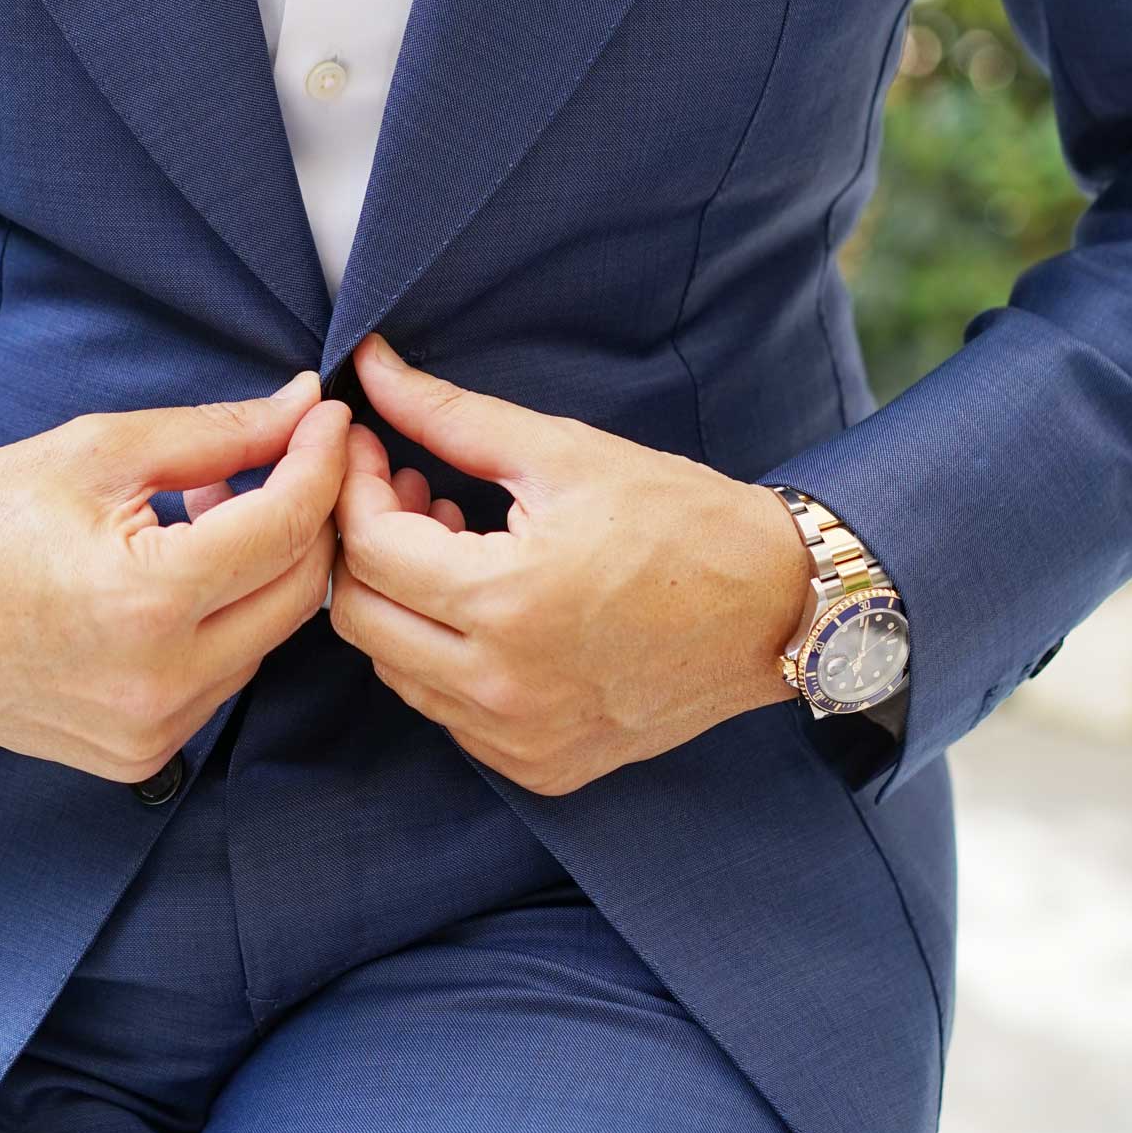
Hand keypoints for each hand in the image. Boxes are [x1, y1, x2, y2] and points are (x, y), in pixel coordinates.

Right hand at [0, 372, 348, 785]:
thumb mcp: (98, 451)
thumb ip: (216, 433)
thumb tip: (303, 407)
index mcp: (147, 601)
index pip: (285, 525)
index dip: (320, 460)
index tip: (328, 417)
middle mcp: (159, 682)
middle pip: (299, 590)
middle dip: (308, 515)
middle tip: (285, 456)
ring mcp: (151, 731)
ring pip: (268, 637)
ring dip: (263, 568)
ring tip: (208, 507)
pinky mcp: (141, 755)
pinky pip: (224, 677)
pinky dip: (225, 619)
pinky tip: (181, 571)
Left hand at [327, 334, 811, 795]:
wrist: (776, 607)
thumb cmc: (680, 519)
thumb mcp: (562, 453)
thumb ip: (449, 415)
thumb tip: (370, 366)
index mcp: (507, 603)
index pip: (370, 548)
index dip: (355, 486)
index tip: (373, 447)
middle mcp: (504, 688)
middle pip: (362, 618)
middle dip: (365, 545)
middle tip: (407, 490)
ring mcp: (521, 739)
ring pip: (396, 670)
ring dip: (402, 601)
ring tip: (455, 541)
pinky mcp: (541, 766)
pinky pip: (448, 712)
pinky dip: (443, 656)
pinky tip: (486, 604)